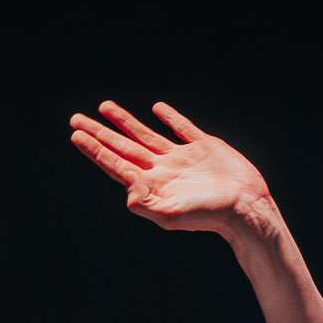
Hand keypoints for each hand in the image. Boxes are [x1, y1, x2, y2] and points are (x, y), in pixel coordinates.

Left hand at [69, 100, 272, 237]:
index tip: (76, 135)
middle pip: (123, 147)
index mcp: (152, 185)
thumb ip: (146, 202)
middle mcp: (162, 170)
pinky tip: (157, 109)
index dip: (95, 149)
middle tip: (76, 119)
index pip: (116, 163)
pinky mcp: (204, 148)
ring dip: (124, 122)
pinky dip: (170, 118)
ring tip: (104, 107)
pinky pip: (182, 129)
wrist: (246, 208)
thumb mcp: (173, 214)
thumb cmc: (210, 215)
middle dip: (99, 133)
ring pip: (145, 135)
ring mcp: (182, 158)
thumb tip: (126, 186)